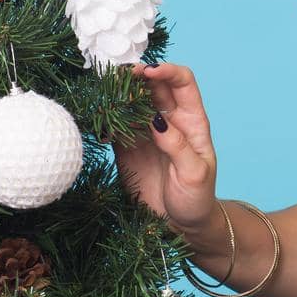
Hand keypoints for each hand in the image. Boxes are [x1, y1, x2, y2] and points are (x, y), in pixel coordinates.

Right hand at [113, 62, 218, 233]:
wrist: (181, 225)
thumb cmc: (197, 198)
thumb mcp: (194, 174)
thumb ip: (177, 146)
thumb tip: (156, 121)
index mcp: (192, 121)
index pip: (182, 82)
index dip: (167, 71)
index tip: (150, 71)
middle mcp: (169, 120)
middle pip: (153, 86)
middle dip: (138, 76)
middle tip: (119, 75)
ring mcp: (147, 133)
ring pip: (132, 102)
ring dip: (119, 94)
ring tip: (104, 92)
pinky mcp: (128, 147)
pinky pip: (115, 126)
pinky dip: (106, 119)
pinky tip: (98, 120)